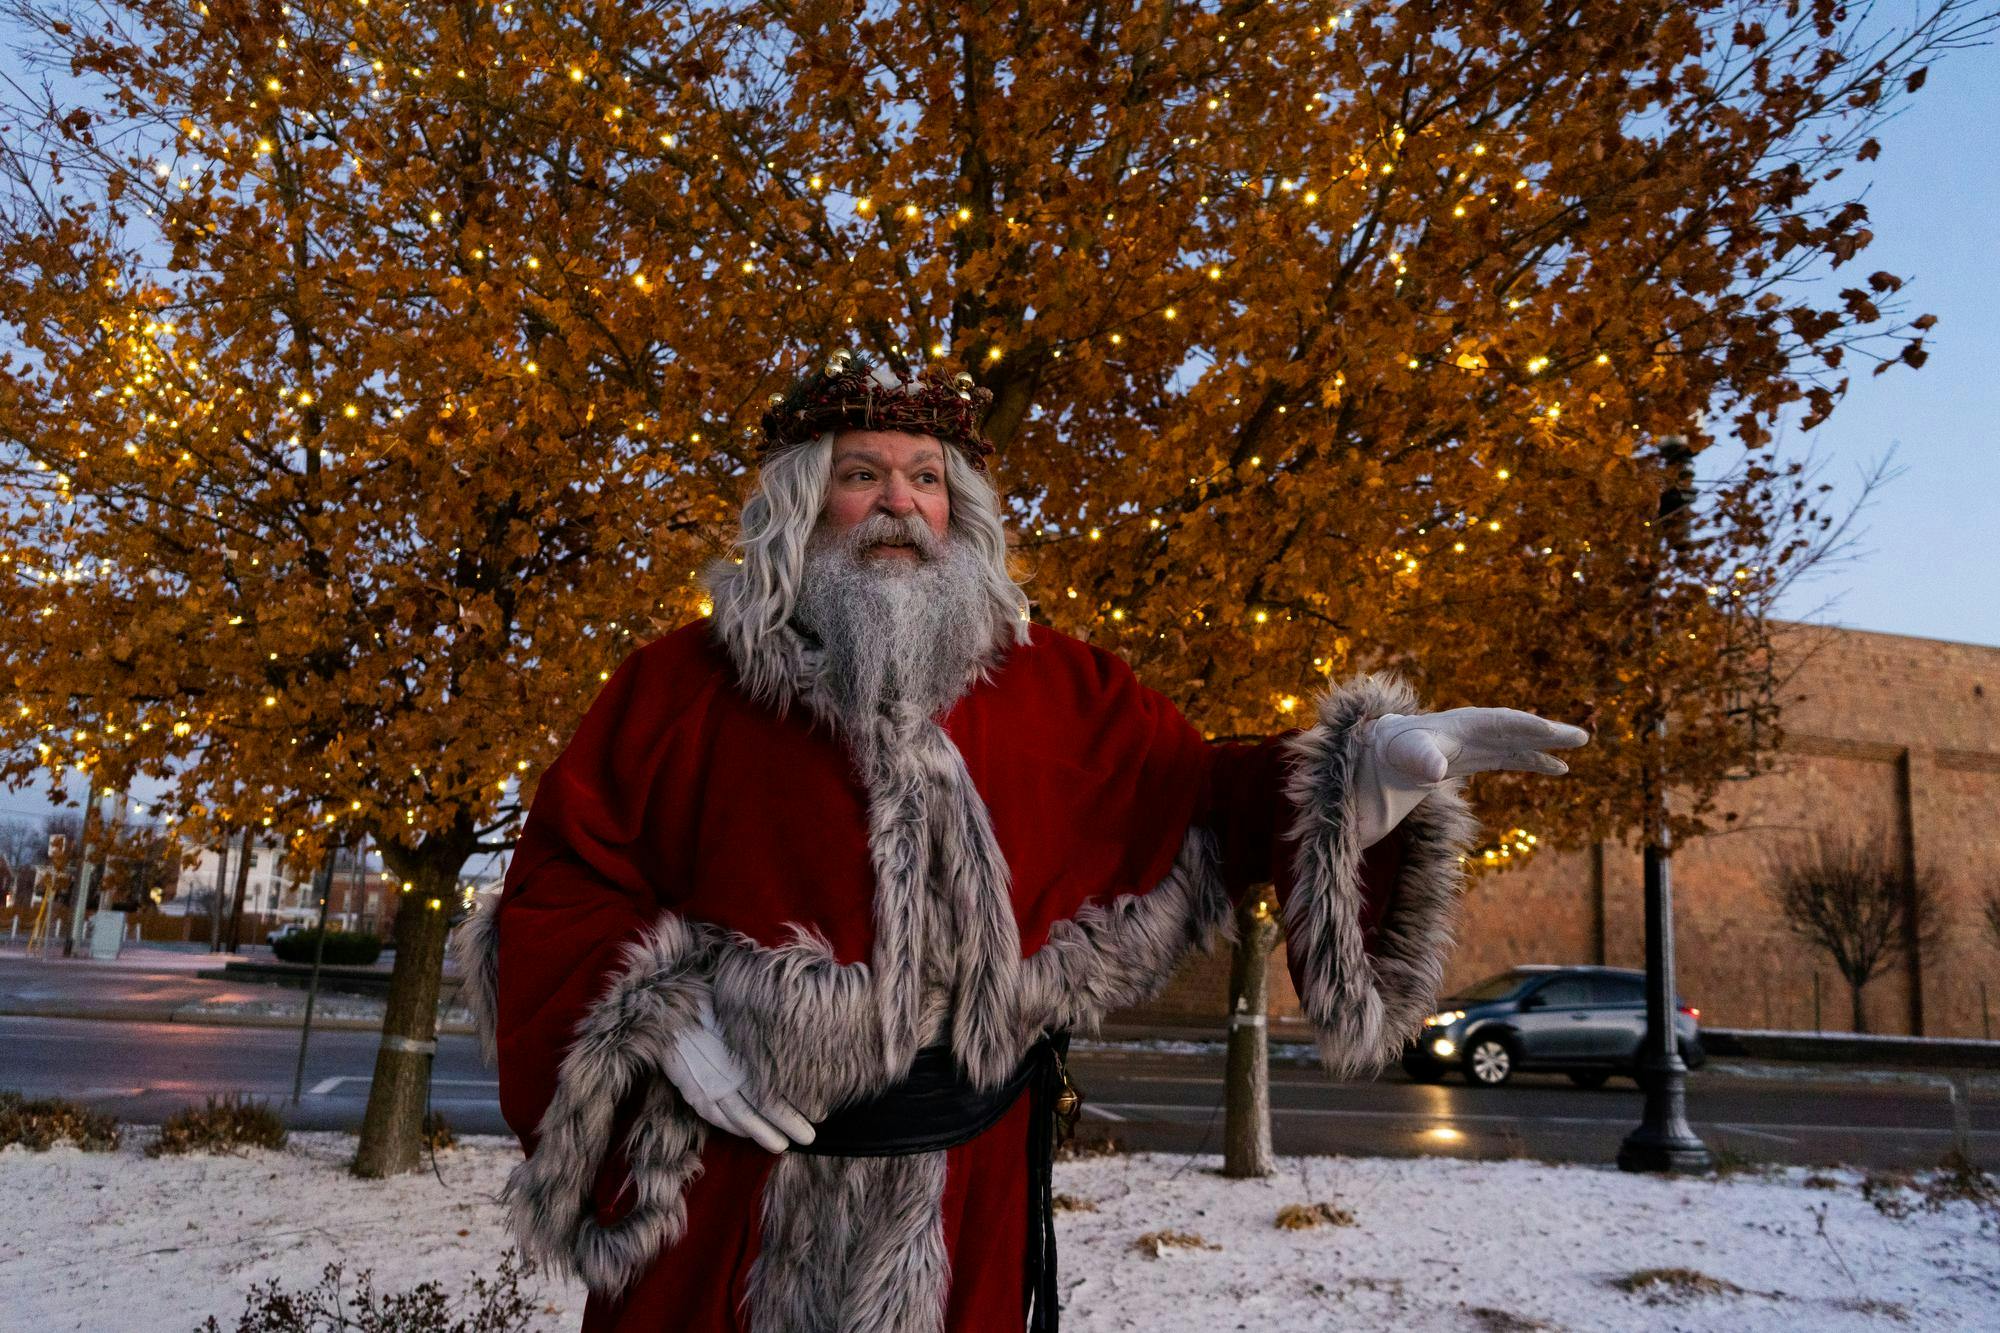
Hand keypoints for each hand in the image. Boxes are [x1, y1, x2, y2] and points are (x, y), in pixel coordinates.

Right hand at [661, 997, 816, 1152]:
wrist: (669, 1013)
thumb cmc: (711, 1010)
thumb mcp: (741, 1018)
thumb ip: (762, 1037)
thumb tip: (793, 1049)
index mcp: (744, 1054)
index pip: (776, 1086)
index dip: (797, 1104)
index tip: (818, 1113)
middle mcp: (728, 1073)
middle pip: (764, 1105)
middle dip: (788, 1124)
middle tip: (809, 1138)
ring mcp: (709, 1086)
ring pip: (741, 1117)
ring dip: (762, 1134)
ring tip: (781, 1146)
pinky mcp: (693, 1092)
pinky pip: (716, 1117)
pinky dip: (733, 1128)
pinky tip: (747, 1135)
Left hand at [1352, 707, 1589, 847]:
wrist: (1375, 759)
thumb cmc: (1391, 752)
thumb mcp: (1403, 755)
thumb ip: (1420, 758)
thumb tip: (1437, 769)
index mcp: (1459, 724)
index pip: (1500, 723)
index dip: (1526, 727)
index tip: (1553, 732)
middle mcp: (1471, 731)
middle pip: (1516, 729)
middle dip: (1547, 733)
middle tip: (1581, 738)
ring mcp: (1474, 745)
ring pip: (1517, 743)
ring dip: (1545, 748)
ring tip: (1575, 751)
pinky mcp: (1472, 759)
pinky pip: (1509, 758)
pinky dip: (1531, 762)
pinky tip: (1555, 769)